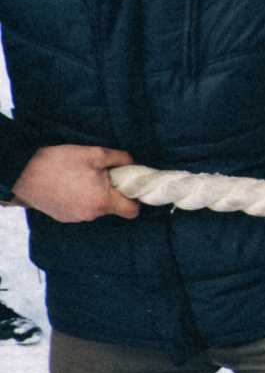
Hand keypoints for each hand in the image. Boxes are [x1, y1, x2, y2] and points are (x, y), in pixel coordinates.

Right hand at [9, 145, 139, 222]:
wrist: (22, 172)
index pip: (133, 211)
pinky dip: (80, 199)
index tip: (128, 185)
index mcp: (102, 201)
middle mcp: (91, 214)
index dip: (135, 199)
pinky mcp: (62, 216)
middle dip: (112, 192)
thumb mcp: (96, 154)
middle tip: (102, 175)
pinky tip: (68, 184)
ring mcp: (75, 218)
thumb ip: (121, 159)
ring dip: (95, 195)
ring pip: (96, 208)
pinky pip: (80, 209)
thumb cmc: (59, 162)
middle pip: (113, 207)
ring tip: (80, 177)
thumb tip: (133, 164)